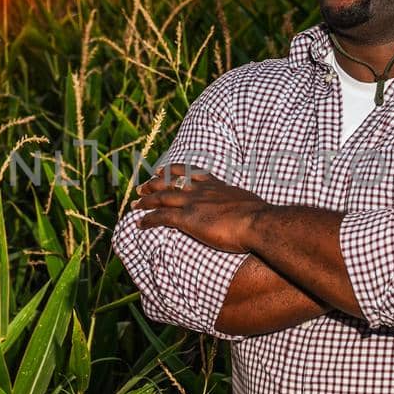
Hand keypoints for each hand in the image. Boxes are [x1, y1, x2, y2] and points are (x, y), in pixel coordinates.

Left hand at [133, 163, 269, 253]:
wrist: (257, 222)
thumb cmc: (259, 216)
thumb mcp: (249, 203)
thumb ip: (241, 204)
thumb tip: (249, 209)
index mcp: (216, 185)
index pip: (190, 173)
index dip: (173, 171)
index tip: (161, 170)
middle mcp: (201, 190)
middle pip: (171, 183)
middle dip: (154, 184)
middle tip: (141, 186)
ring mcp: (193, 203)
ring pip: (161, 198)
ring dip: (145, 201)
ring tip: (134, 204)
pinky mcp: (187, 219)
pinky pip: (161, 217)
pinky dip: (147, 219)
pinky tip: (139, 223)